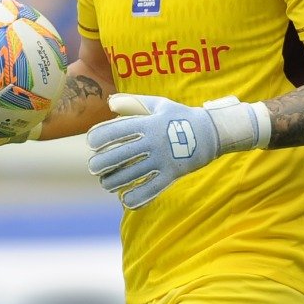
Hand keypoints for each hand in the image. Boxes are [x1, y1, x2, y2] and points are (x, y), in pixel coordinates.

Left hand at [86, 93, 269, 209]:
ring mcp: (163, 159)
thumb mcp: (160, 104)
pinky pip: (152, 189)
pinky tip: (125, 200)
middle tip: (93, 167)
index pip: (118, 129)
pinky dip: (137, 197)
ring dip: (114, 182)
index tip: (91, 143)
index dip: (100, 136)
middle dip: (102, 163)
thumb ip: (134, 102)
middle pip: (121, 154)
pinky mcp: (172, 174)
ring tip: (106, 184)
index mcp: (149, 123)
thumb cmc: (181, 117)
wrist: (212, 132)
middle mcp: (154, 141)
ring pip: (132, 174)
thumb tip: (110, 103)